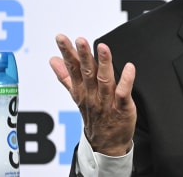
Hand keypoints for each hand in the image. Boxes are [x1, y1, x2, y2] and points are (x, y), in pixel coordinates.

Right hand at [49, 34, 136, 155]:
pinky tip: (129, 67)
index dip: (68, 53)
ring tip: (102, 47)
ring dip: (103, 64)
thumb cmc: (94, 115)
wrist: (106, 144)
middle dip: (83, 56)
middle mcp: (92, 95)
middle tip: (79, 40)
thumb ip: (66, 77)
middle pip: (87, 73)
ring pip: (104, 80)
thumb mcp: (77, 96)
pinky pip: (124, 94)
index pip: (73, 69)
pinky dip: (126, 81)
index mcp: (81, 91)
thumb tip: (53, 60)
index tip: (62, 38)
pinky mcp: (123, 108)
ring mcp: (107, 102)